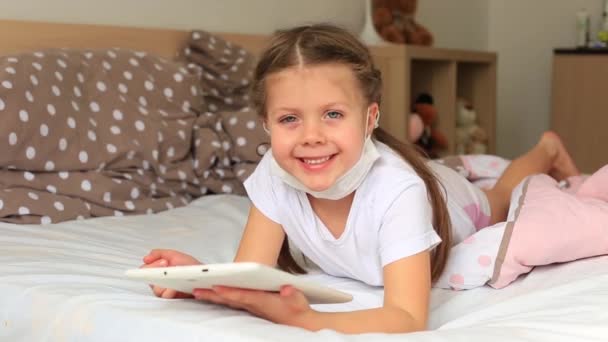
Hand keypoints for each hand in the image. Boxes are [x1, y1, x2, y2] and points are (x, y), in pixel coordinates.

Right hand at [140, 249, 201, 298]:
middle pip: (148, 279)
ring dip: (164, 280)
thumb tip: (146, 258)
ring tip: (173, 274)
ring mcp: (166, 290)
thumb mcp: (174, 255)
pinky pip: (166, 296)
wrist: (204, 275)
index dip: (150, 266)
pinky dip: (170, 290)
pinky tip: (175, 286)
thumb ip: (159, 253)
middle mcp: (160, 281)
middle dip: (157, 270)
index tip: (162, 262)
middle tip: (167, 264)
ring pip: (156, 289)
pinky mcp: (172, 298)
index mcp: (158, 271)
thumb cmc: (191, 266)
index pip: (145, 270)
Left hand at [193, 285, 316, 327]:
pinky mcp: (250, 306)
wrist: (299, 323)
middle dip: (213, 295)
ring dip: (212, 297)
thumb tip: (287, 288)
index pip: (243, 296)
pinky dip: (219, 298)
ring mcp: (251, 307)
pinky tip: (209, 293)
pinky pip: (231, 302)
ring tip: (196, 291)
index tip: (216, 286)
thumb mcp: (299, 300)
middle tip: (196, 289)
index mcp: (263, 301)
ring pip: (228, 301)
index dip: (229, 292)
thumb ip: (293, 294)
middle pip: (230, 299)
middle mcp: (253, 305)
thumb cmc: (297, 309)